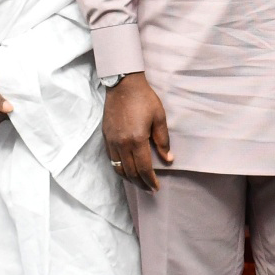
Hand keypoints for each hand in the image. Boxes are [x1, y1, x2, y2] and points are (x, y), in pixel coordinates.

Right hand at [104, 72, 170, 191]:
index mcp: (137, 140)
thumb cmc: (144, 99)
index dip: (150, 180)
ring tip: (138, 183)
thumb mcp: (159, 118)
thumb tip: (168, 159)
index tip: (156, 187)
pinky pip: (111, 159)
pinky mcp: (106, 137)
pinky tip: (126, 170)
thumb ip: (163, 141)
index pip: (144, 168)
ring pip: (118, 168)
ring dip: (129, 179)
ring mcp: (112, 141)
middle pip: (130, 172)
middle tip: (149, 189)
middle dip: (141, 183)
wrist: (123, 85)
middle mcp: (122, 144)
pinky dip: (119, 168)